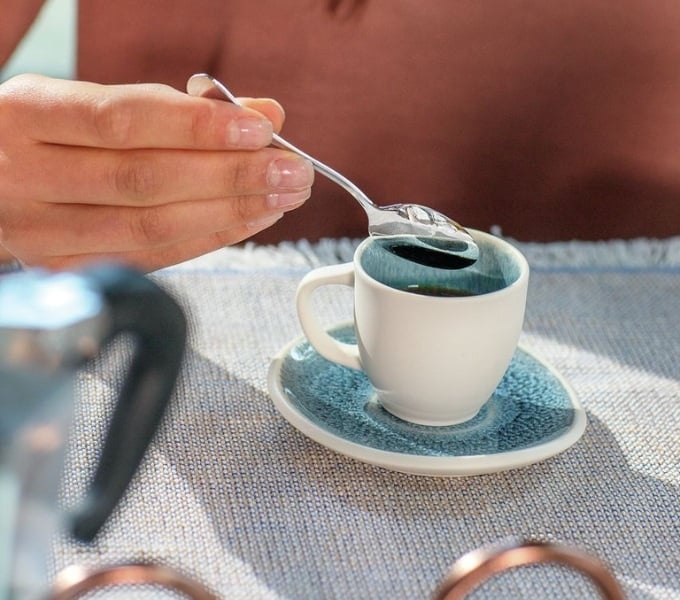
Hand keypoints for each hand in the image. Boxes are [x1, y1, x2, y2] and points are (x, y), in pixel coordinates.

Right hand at [0, 74, 312, 270]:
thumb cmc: (49, 138)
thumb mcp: (93, 105)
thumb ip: (175, 110)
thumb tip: (263, 113)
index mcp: (27, 115)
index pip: (123, 119)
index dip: (198, 127)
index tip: (261, 127)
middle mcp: (27, 176)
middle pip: (146, 179)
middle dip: (232, 176)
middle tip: (292, 171)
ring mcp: (43, 232)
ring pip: (151, 226)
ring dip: (231, 211)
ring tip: (283, 196)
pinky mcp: (67, 269)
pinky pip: (152, 258)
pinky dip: (208, 238)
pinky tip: (248, 220)